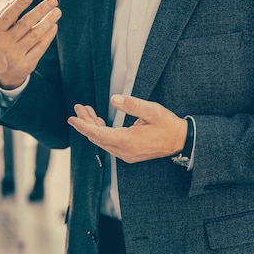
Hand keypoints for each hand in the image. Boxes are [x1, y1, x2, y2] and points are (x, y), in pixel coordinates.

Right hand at [0, 0, 60, 88]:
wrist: (5, 72)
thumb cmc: (4, 41)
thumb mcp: (0, 28)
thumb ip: (8, 10)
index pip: (7, 17)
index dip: (17, 6)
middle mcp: (5, 43)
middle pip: (25, 24)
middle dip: (40, 11)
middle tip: (53, 1)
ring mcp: (16, 54)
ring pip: (35, 35)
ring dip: (48, 22)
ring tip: (57, 12)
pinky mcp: (27, 63)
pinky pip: (41, 47)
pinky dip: (49, 36)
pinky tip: (54, 26)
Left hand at [67, 95, 186, 163]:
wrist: (181, 140)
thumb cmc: (168, 125)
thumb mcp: (152, 110)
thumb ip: (132, 104)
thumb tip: (114, 99)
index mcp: (127, 141)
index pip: (98, 134)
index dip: (83, 126)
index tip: (72, 118)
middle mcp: (124, 151)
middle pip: (97, 137)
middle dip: (86, 122)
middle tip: (78, 107)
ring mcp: (126, 154)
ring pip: (102, 140)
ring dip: (93, 126)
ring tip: (86, 111)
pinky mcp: (129, 153)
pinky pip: (109, 143)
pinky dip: (101, 132)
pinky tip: (98, 121)